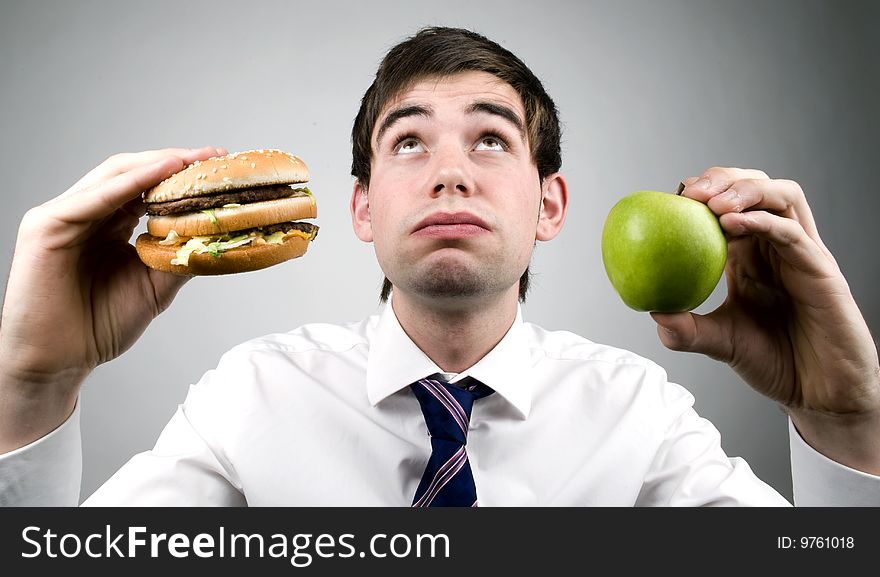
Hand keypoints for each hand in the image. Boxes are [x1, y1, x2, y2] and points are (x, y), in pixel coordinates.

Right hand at [0, 146, 224, 451]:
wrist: (59, 360)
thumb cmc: (99, 326)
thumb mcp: (155, 285)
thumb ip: (181, 258)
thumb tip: (221, 240)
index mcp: (109, 224)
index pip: (148, 187)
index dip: (183, 175)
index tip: (221, 166)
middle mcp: (87, 213)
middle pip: (133, 173)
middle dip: (175, 162)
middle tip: (214, 156)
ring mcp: (64, 216)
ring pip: (114, 176)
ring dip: (155, 165)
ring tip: (192, 160)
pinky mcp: (46, 225)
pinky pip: (94, 198)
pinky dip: (128, 184)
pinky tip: (158, 176)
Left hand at [651, 167, 879, 472]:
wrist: (819, 392)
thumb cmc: (776, 361)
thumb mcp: (720, 343)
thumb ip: (687, 330)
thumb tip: (652, 313)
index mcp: (751, 255)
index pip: (729, 204)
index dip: (702, 193)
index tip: (671, 198)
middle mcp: (778, 246)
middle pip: (756, 187)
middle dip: (722, 179)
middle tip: (689, 192)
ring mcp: (802, 253)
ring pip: (782, 196)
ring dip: (745, 189)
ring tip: (712, 203)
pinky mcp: (821, 269)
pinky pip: (793, 233)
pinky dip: (762, 221)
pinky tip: (732, 224)